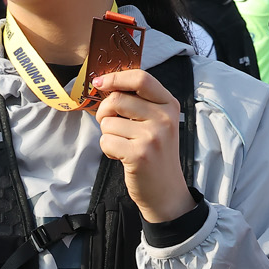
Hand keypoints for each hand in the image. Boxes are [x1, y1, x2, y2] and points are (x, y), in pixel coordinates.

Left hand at [91, 68, 192, 222]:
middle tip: (108, 124)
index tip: (99, 82)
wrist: (166, 191)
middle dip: (104, 111)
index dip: (116, 77)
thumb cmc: (156, 154)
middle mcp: (164, 118)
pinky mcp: (139, 154)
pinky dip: (107, 149)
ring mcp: (153, 136)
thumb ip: (139, 103)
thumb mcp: (157, 123)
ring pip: (108, 122)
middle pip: (118, 99)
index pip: (141, 78)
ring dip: (107, 134)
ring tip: (122, 145)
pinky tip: (121, 156)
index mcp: (169, 105)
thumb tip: (104, 84)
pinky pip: (106, 141)